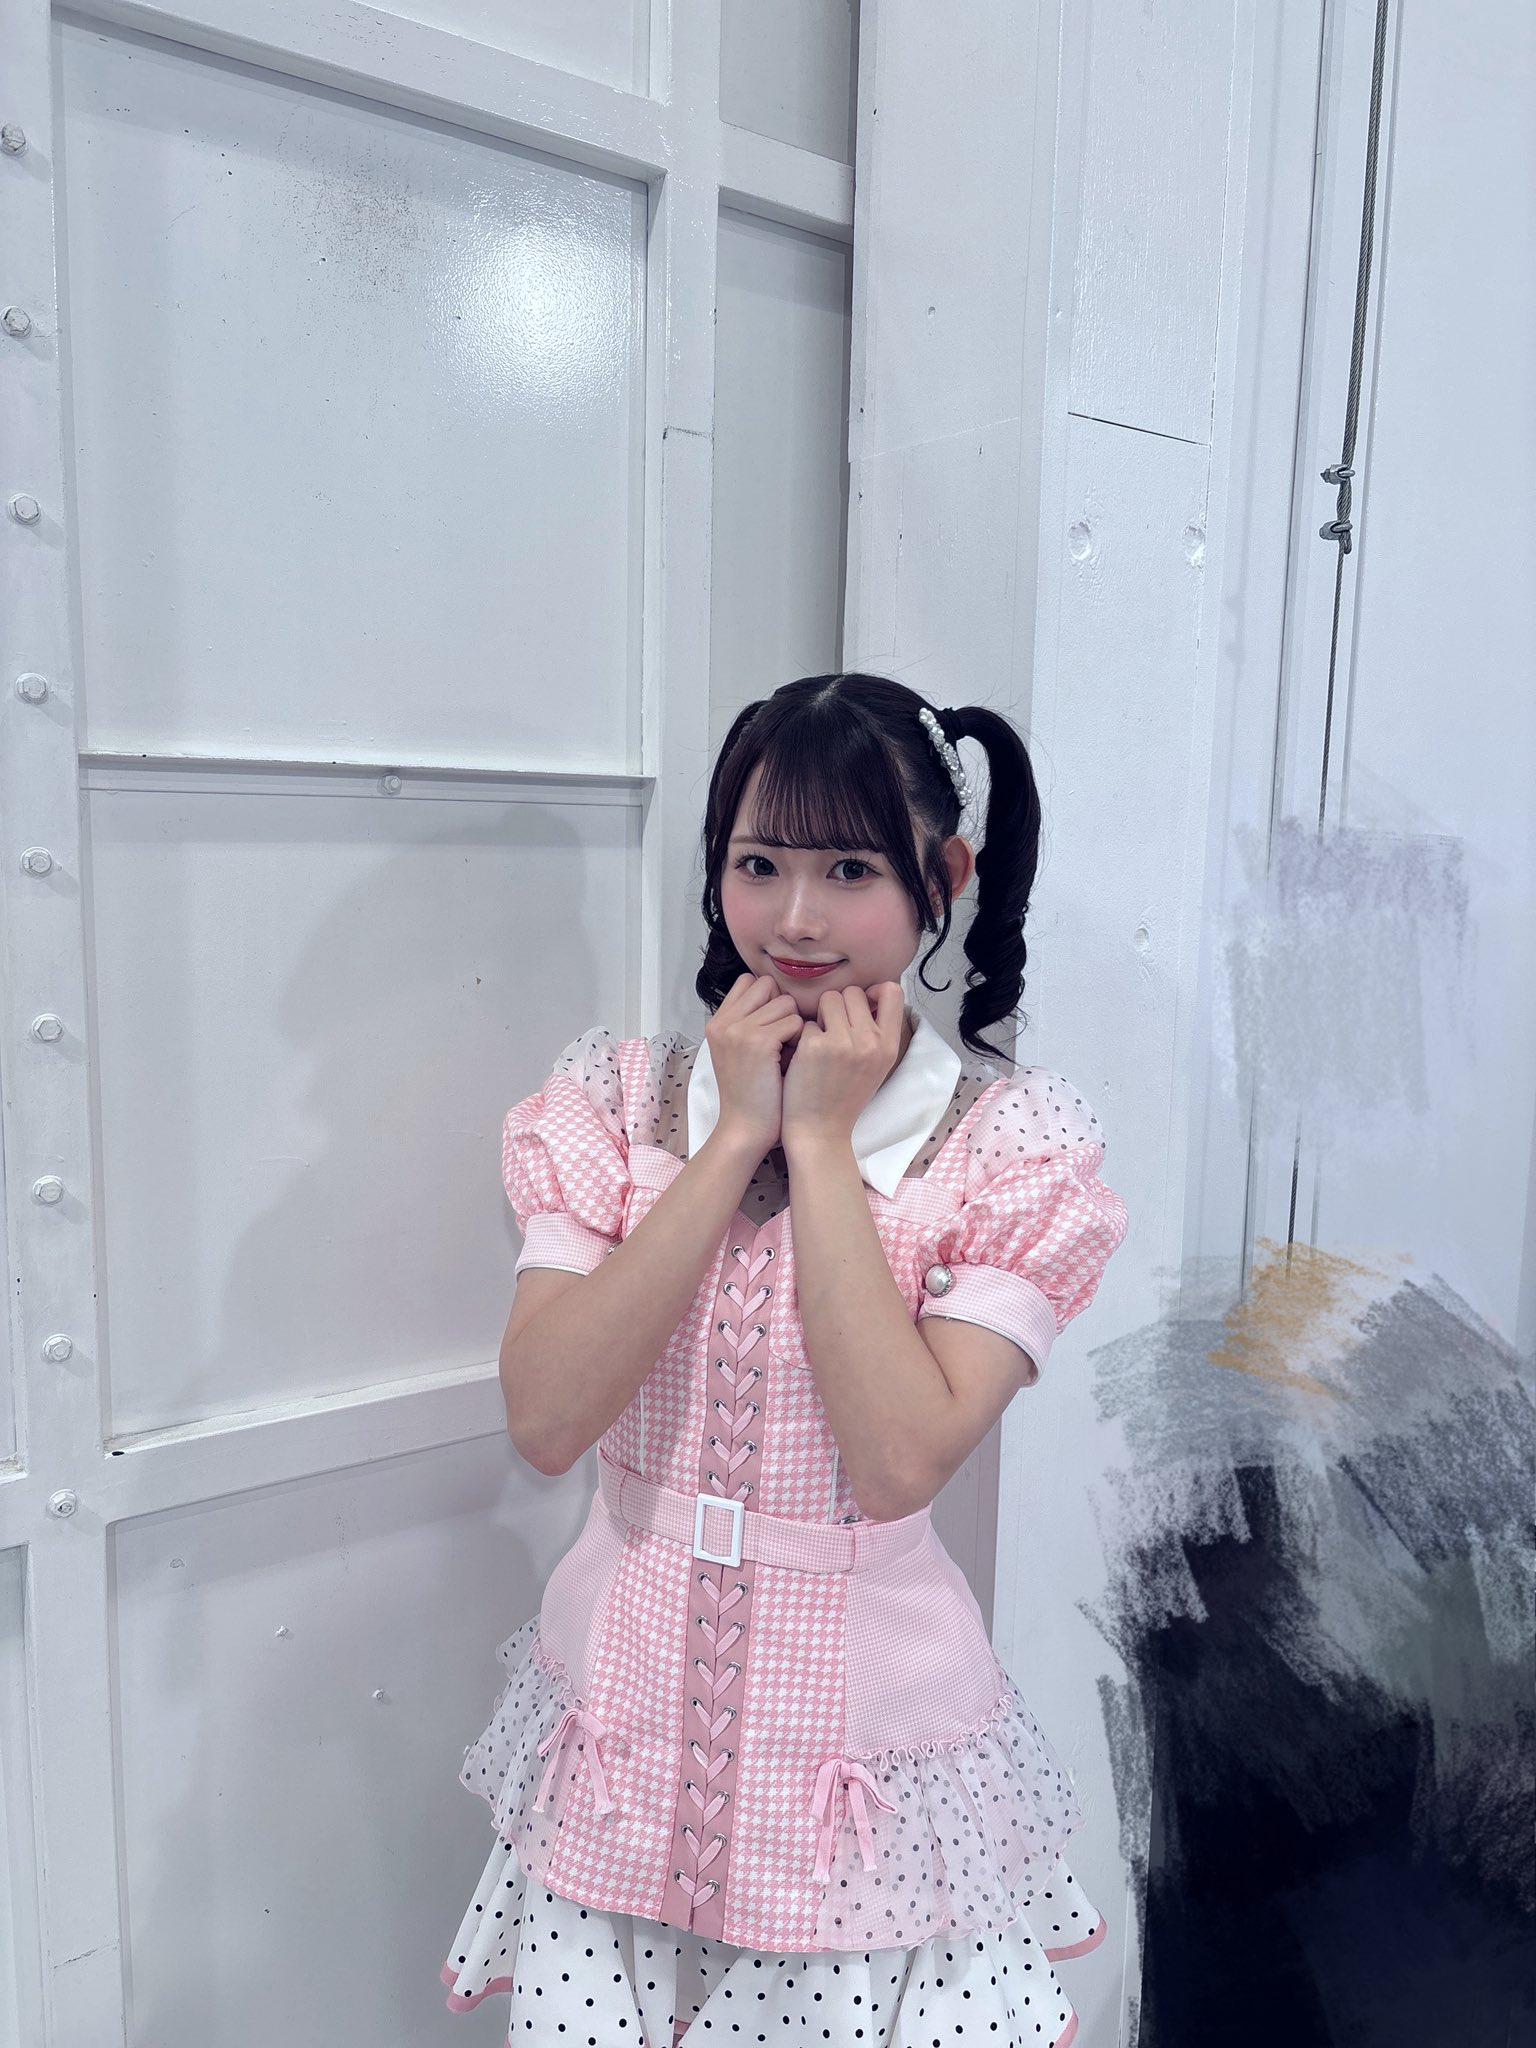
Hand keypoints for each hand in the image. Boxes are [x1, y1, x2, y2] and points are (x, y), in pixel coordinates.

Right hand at [705, 973, 805, 1155]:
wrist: (746, 1128)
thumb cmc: (751, 1094)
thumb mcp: (738, 1052)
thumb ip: (750, 1023)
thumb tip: (780, 997)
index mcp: (717, 1022)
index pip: (749, 981)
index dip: (768, 998)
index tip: (773, 1025)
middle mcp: (724, 1021)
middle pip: (768, 985)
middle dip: (782, 1006)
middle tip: (783, 1038)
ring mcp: (739, 1030)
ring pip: (785, 1002)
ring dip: (794, 1025)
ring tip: (788, 1051)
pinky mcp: (759, 1041)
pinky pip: (795, 1022)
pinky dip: (801, 1039)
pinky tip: (794, 1060)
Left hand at [780, 982, 905, 1151]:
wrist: (820, 1131)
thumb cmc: (844, 1096)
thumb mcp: (875, 1065)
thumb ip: (876, 1032)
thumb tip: (869, 993)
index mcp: (889, 1046)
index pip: (893, 991)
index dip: (874, 990)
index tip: (861, 1003)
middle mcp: (870, 1042)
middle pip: (853, 992)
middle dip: (840, 1005)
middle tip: (832, 1031)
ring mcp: (843, 1043)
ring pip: (829, 998)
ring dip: (821, 1015)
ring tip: (819, 1040)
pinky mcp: (814, 1046)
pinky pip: (807, 1021)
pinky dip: (803, 1036)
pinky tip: (804, 1057)